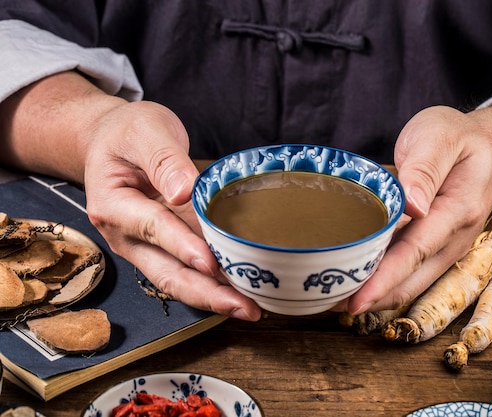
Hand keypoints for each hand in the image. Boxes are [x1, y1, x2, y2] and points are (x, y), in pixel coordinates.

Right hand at [82, 101, 262, 320]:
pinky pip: (188, 271)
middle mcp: (125, 236)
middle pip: (166, 273)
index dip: (183, 246)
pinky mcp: (163, 249)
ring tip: (250, 308)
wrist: (111, 140)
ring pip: (178, 280)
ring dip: (214, 297)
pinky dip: (214, 284)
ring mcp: (144, 247)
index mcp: (113, 204)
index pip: (153, 228)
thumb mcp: (146, 130)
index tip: (211, 262)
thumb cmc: (127, 132)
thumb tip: (184, 191)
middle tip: (244, 307)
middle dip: (206, 293)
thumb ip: (165, 159)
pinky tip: (242, 291)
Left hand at [339, 98, 491, 314]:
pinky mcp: (438, 249)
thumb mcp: (442, 136)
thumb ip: (425, 168)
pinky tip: (357, 282)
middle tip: (327, 305)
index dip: (384, 279)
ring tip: (334, 300)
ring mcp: (448, 248)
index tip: (355, 300)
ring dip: (376, 296)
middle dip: (372, 298)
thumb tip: (412, 205)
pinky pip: (411, 273)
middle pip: (411, 279)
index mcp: (457, 210)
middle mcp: (455, 238)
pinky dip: (384, 283)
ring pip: (411, 283)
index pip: (415, 252)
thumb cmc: (462, 138)